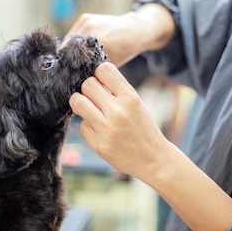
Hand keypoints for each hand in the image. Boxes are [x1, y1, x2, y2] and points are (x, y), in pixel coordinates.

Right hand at [62, 4, 175, 66]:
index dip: (70, 65)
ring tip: (73, 59)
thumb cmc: (126, 49)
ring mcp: (86, 20)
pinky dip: (75, 41)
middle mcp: (89, 27)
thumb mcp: (111, 63)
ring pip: (70, 39)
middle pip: (69, 46)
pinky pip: (74, 32)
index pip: (74, 54)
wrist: (135, 29)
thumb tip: (78, 78)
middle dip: (69, 57)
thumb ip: (94, 68)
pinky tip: (78, 49)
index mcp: (97, 38)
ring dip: (70, 49)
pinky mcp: (85, 17)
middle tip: (69, 68)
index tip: (69, 73)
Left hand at [69, 62, 172, 179]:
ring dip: (80, 103)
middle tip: (93, 96)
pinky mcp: (98, 145)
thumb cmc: (143, 129)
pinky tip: (99, 130)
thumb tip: (93, 76)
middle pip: (87, 84)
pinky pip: (81, 126)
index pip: (104, 70)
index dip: (98, 73)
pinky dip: (87, 126)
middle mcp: (118, 111)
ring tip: (89, 108)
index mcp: (130, 98)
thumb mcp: (137, 104)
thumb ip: (117, 91)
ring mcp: (107, 129)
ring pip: (77, 102)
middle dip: (88, 88)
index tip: (99, 80)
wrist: (153, 160)